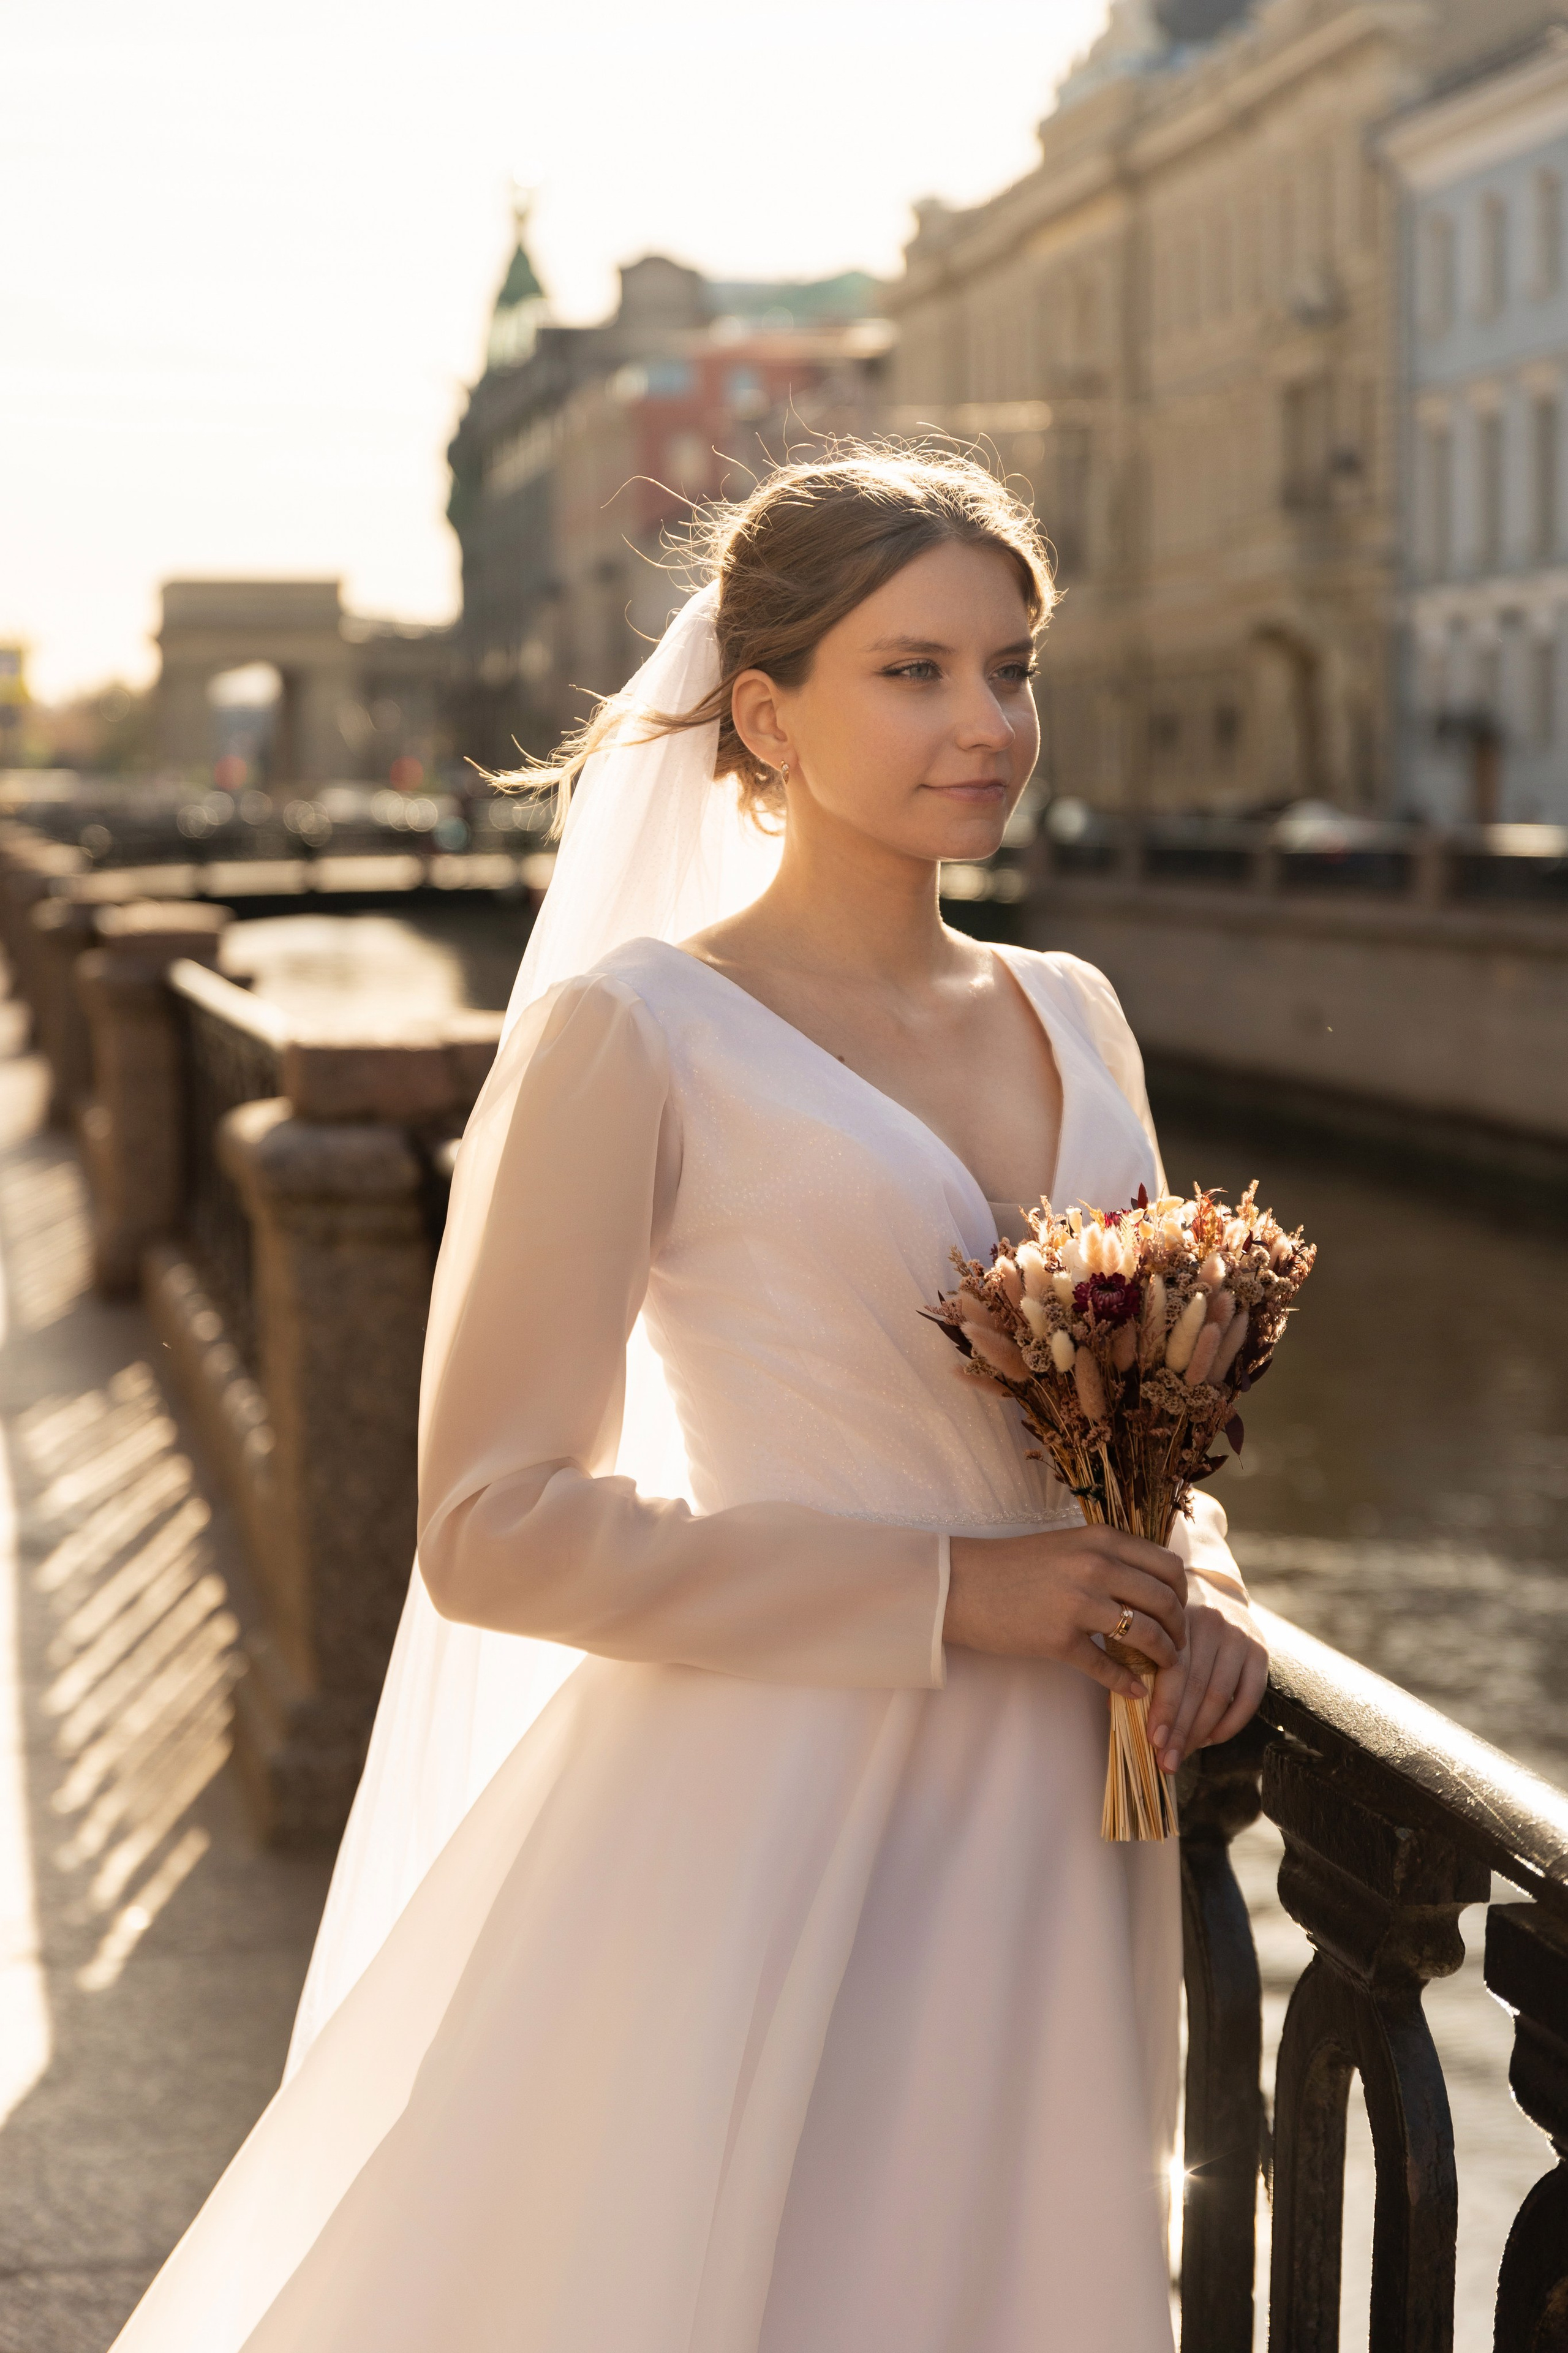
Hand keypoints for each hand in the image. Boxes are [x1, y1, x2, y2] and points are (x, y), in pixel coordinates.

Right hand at [945, 1525, 1187, 1701]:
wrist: (960, 1584)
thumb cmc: (1013, 1565)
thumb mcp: (1067, 1546)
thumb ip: (1108, 1558)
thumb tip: (1149, 1585)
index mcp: (1101, 1539)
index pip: (1167, 1565)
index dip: (1181, 1593)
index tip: (1177, 1611)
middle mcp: (1096, 1566)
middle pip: (1165, 1601)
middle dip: (1178, 1629)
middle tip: (1175, 1644)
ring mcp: (1079, 1603)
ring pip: (1146, 1634)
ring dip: (1163, 1656)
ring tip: (1161, 1666)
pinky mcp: (1059, 1639)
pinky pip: (1107, 1667)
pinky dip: (1127, 1682)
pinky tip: (1134, 1690)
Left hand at [1147, 1578, 1268, 1774]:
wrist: (1213, 1588)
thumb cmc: (1168, 1618)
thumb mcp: (1149, 1626)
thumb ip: (1135, 1659)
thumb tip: (1119, 1706)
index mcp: (1179, 1615)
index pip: (1174, 1670)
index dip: (1165, 1708)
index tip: (1153, 1741)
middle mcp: (1214, 1623)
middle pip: (1198, 1688)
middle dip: (1181, 1730)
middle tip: (1166, 1762)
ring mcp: (1240, 1637)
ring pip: (1221, 1696)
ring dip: (1201, 1732)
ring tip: (1183, 1755)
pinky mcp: (1261, 1651)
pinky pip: (1249, 1697)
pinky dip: (1230, 1724)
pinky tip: (1210, 1739)